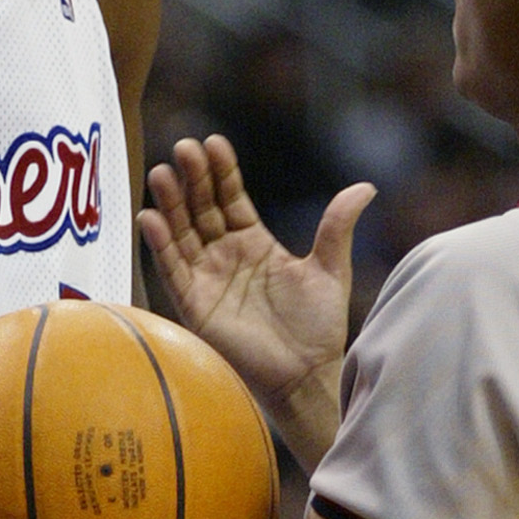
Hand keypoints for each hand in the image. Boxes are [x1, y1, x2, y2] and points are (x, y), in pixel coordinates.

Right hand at [140, 138, 372, 463]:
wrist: (306, 375)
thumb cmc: (319, 328)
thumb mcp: (330, 269)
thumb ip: (337, 226)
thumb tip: (367, 185)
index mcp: (254, 243)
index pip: (231, 198)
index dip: (222, 171)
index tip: (213, 142)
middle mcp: (225, 257)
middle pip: (202, 208)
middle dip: (192, 178)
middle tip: (183, 147)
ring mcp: (207, 279)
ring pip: (183, 233)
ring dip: (171, 203)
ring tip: (161, 173)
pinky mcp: (194, 305)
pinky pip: (172, 270)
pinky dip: (160, 244)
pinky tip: (151, 217)